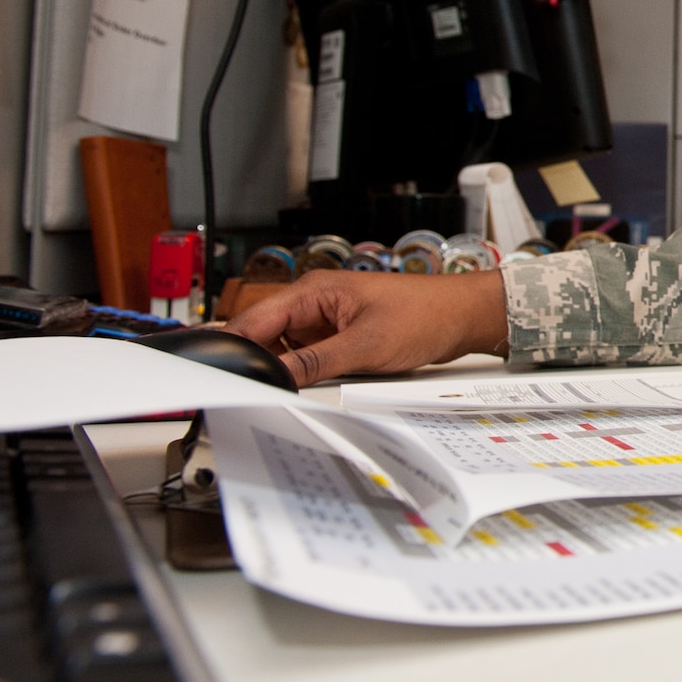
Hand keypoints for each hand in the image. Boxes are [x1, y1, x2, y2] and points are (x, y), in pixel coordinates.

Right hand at [224, 269, 508, 386]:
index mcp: (314, 292)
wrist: (463, 317)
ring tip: (275, 389)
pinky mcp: (339, 336)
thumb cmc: (425, 315)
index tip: (219, 375)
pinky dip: (302, 371)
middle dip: (256, 362)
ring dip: (281, 368)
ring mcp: (327, 321)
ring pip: (285, 349)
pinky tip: (301, 386)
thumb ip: (315, 363)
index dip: (234, 349)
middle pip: (265, 336)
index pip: (256, 321)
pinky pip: (308, 356)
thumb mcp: (365, 347)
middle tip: (245, 390)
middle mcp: (315, 304)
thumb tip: (276, 377)